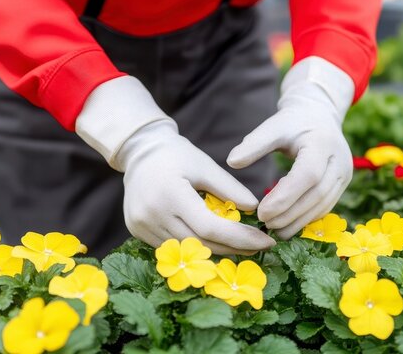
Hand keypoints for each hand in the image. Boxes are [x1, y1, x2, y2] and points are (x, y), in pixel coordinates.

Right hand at [76, 77, 274, 253]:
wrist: (140, 151)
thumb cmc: (177, 154)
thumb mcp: (206, 166)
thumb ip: (229, 188)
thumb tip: (255, 208)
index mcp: (171, 194)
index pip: (211, 228)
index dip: (241, 239)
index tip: (266, 241)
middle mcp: (152, 214)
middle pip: (200, 244)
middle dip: (233, 248)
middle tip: (258, 246)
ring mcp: (141, 225)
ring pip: (187, 250)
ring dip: (216, 250)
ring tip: (240, 245)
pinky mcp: (136, 230)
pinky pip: (172, 246)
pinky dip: (195, 246)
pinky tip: (213, 241)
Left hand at [228, 57, 353, 238]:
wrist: (319, 116)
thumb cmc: (292, 122)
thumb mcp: (273, 127)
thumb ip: (254, 144)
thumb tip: (231, 161)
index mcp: (323, 143)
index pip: (307, 175)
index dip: (285, 197)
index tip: (261, 211)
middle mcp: (339, 160)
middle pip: (316, 195)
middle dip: (290, 213)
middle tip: (265, 224)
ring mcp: (344, 174)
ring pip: (323, 205)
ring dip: (298, 221)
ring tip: (274, 230)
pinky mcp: (342, 184)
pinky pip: (325, 206)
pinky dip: (306, 218)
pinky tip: (288, 225)